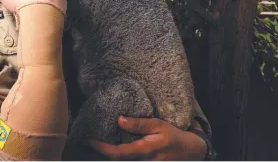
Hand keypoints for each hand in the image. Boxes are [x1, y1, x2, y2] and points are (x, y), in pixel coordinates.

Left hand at [87, 117, 206, 160]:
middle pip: (118, 161)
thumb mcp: (158, 125)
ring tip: (96, 144)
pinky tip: (110, 148)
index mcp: (146, 150)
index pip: (118, 153)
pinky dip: (119, 156)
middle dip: (101, 153)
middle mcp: (144, 161)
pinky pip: (129, 161)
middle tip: (87, 141)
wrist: (191, 151)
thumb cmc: (173, 136)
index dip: (102, 148)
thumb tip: (119, 120)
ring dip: (109, 155)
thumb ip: (139, 124)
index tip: (88, 140)